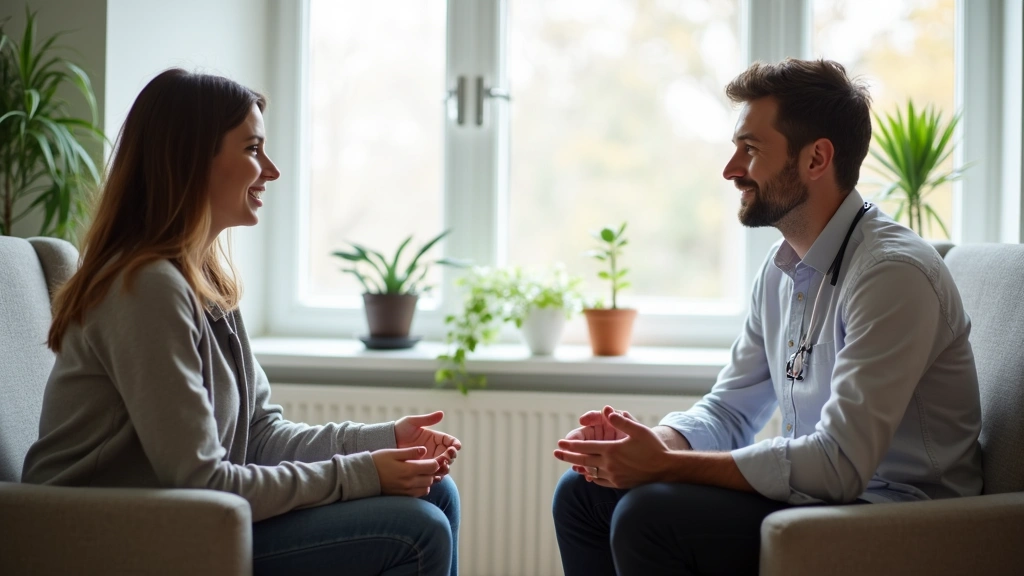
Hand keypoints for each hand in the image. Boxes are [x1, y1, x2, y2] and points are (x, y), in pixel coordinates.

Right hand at [371, 447, 441, 496]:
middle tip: (429, 464)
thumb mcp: (393, 452)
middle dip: (433, 471)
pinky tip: (415, 481)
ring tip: (422, 472)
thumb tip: (424, 450)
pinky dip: (421, 488)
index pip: (432, 467)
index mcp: (408, 470)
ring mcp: (406, 491)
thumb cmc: (377, 461)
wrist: (363, 477)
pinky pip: (419, 494)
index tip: (434, 458)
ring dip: (428, 480)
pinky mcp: (402, 497)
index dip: (436, 461)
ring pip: (427, 487)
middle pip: (431, 478)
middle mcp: (409, 483)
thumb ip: (410, 452)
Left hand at [395, 411, 460, 475]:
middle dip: (451, 456)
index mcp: (435, 438)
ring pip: (444, 466)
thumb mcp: (412, 422)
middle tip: (447, 455)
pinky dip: (437, 475)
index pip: (450, 441)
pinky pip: (434, 474)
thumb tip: (441, 413)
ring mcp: (429, 460)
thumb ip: (427, 419)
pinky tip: (435, 474)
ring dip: (446, 466)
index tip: (456, 446)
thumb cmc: (399, 430)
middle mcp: (435, 450)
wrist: (387, 442)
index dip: (455, 444)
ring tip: (442, 465)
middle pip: (450, 455)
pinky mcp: (423, 469)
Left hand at [554, 405, 671, 488]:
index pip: (586, 447)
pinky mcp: (619, 484)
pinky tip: (590, 474)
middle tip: (555, 453)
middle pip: (583, 461)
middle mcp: (610, 465)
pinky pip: (600, 481)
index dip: (571, 445)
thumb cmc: (653, 448)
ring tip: (571, 464)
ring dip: (579, 467)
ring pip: (591, 471)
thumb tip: (607, 411)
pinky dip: (593, 477)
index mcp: (612, 450)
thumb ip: (621, 421)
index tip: (559, 443)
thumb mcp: (638, 430)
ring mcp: (614, 476)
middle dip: (568, 457)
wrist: (666, 470)